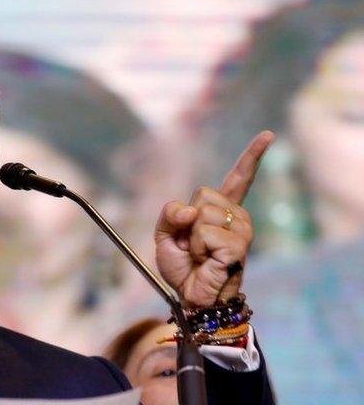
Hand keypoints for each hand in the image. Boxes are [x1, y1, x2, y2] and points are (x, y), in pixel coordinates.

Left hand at [154, 131, 273, 307]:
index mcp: (222, 210)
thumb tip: (191, 208)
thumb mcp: (165, 235)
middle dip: (186, 219)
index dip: (252, 156)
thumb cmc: (183, 268)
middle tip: (192, 245)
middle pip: (201, 194)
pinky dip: (195, 248)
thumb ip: (170, 213)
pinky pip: (202, 232)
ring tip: (200, 255)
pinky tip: (205, 261)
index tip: (268, 135)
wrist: (192, 298)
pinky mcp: (238, 244)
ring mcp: (241, 229)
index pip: (238, 178)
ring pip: (201, 212)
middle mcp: (237, 216)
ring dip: (190, 237)